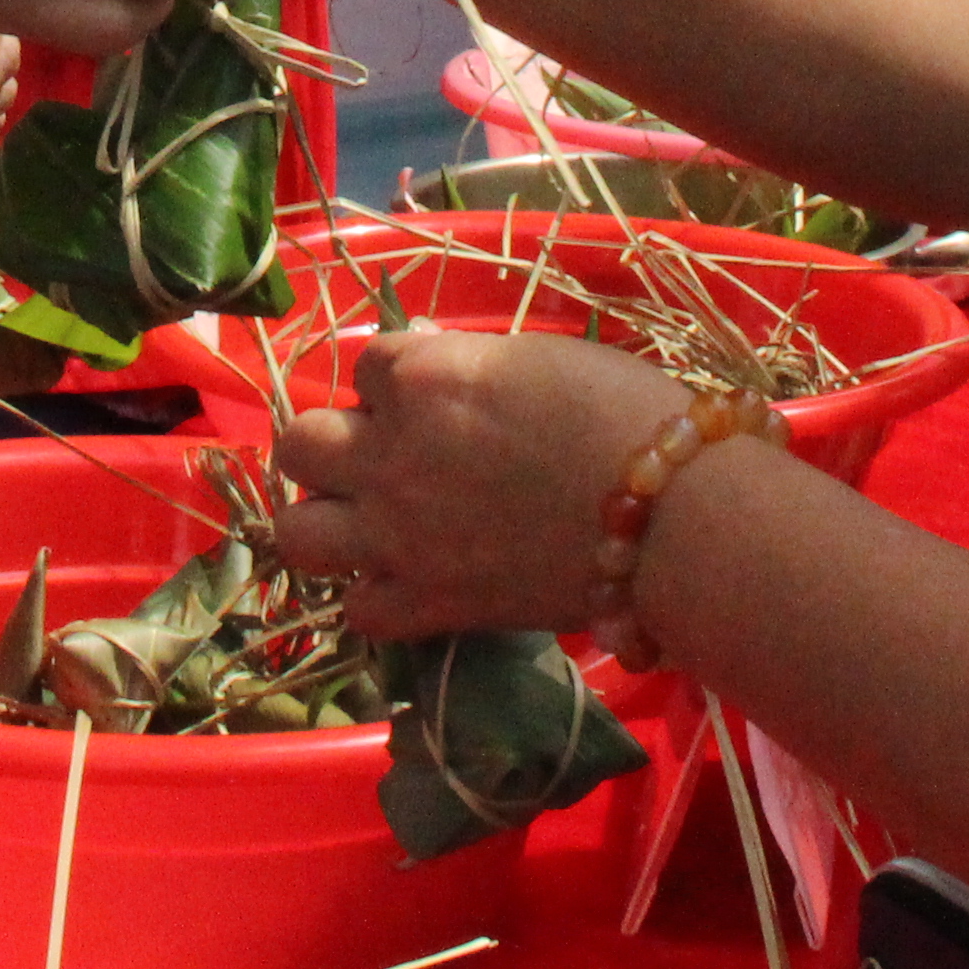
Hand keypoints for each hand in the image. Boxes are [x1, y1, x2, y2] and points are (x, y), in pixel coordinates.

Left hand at [267, 328, 692, 638]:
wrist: (672, 515)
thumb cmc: (625, 414)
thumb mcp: (534, 358)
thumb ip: (465, 367)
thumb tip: (435, 370)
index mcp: (421, 378)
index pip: (364, 363)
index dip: (394, 381)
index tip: (430, 396)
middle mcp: (390, 454)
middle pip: (297, 443)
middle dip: (332, 444)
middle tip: (379, 456)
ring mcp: (398, 537)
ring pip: (296, 533)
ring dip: (325, 521)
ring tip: (366, 521)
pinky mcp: (426, 605)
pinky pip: (357, 609)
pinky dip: (376, 598)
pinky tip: (409, 582)